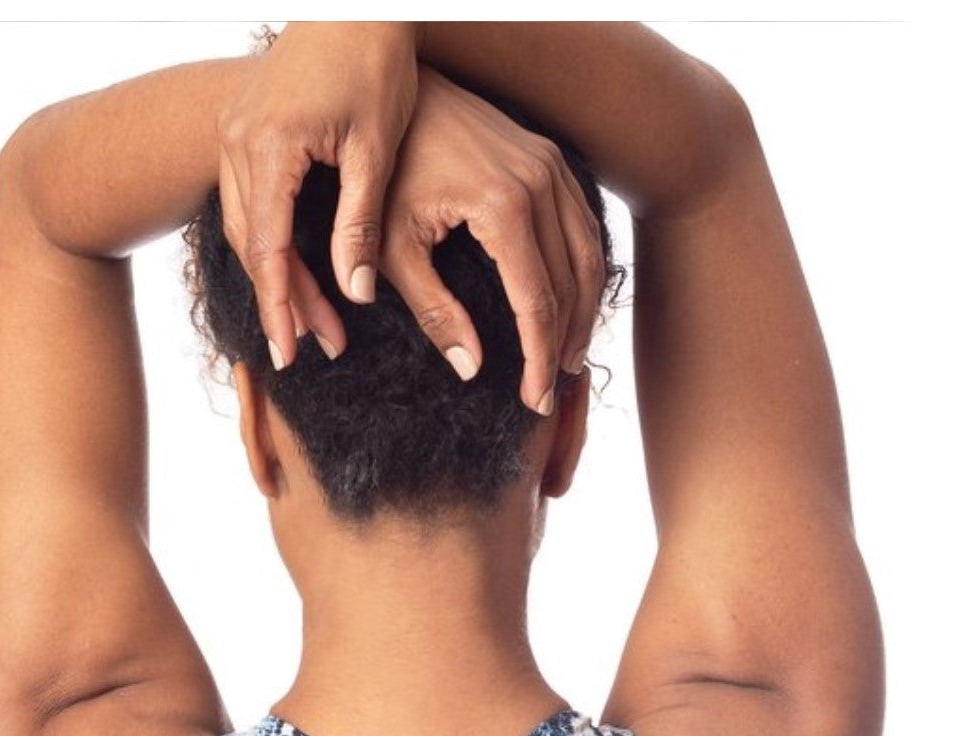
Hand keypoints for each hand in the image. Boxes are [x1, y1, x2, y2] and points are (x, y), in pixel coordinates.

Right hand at [216, 23, 420, 369]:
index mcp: (270, 145)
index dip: (280, 306)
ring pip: (245, 226)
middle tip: (316, 347)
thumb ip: (360, 223)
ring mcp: (233, 130)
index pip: (268, 248)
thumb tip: (355, 294)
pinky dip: (271, 240)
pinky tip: (299, 269)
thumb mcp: (375, 148)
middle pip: (252, 244)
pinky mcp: (243, 126)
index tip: (289, 354)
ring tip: (317, 321)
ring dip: (278, 274)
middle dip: (284, 299)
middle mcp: (237, 139)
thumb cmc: (374, 59)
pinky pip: (248, 200)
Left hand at [380, 68, 605, 413]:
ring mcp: (551, 165)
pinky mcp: (550, 157)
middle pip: (572, 283)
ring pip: (588, 255)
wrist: (400, 92)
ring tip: (566, 358)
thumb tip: (471, 369)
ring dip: (583, 311)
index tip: (534, 401)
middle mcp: (540, 182)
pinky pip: (583, 224)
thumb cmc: (388, 171)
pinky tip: (569, 304)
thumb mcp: (396, 248)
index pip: (537, 302)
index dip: (537, 359)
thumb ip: (433, 311)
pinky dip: (583, 271)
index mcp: (504, 207)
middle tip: (550, 391)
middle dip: (564, 343)